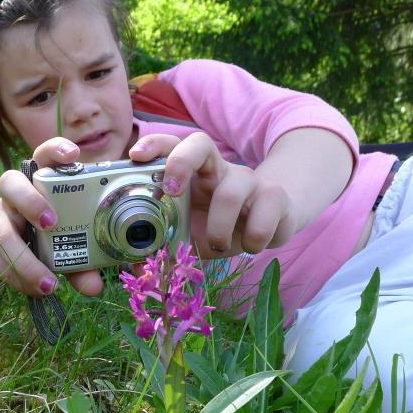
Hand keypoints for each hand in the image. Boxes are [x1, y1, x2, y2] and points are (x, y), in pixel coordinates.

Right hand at [0, 137, 104, 298]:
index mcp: (38, 186)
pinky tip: (35, 290)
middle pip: (10, 181)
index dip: (55, 150)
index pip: (43, 156)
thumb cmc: (39, 245)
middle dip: (30, 201)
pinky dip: (19, 278)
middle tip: (51, 224)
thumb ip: (79, 265)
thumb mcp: (62, 251)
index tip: (73, 154)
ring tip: (48, 282)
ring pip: (0, 230)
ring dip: (25, 259)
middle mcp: (12, 196)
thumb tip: (95, 287)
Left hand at [128, 132, 297, 257]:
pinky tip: (250, 246)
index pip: (173, 145)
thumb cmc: (221, 224)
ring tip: (217, 245)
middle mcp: (219, 169)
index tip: (135, 156)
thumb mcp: (193, 232)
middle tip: (171, 192)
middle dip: (180, 163)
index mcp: (195, 173)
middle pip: (201, 144)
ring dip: (218, 227)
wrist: (273, 221)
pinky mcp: (276, 198)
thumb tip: (138, 268)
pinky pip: (264, 220)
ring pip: (231, 192)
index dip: (154, 145)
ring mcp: (249, 180)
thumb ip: (166, 245)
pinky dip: (253, 240)